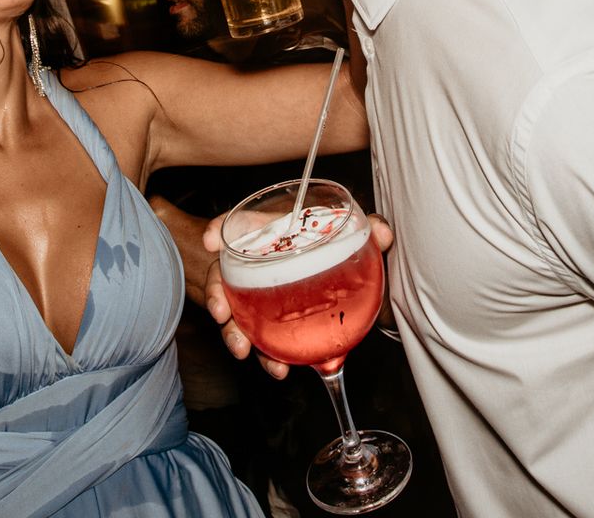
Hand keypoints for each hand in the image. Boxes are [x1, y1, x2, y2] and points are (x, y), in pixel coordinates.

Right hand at [199, 211, 394, 378]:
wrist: (346, 284)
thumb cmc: (336, 252)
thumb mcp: (352, 238)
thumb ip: (367, 230)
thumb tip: (381, 232)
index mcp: (272, 235)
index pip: (237, 225)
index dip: (219, 228)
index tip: (211, 239)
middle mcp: (256, 264)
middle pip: (223, 274)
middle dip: (216, 294)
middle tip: (221, 312)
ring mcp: (257, 296)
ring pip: (234, 313)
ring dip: (233, 333)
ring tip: (242, 350)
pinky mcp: (269, 324)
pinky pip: (259, 339)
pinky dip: (265, 356)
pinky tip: (279, 368)